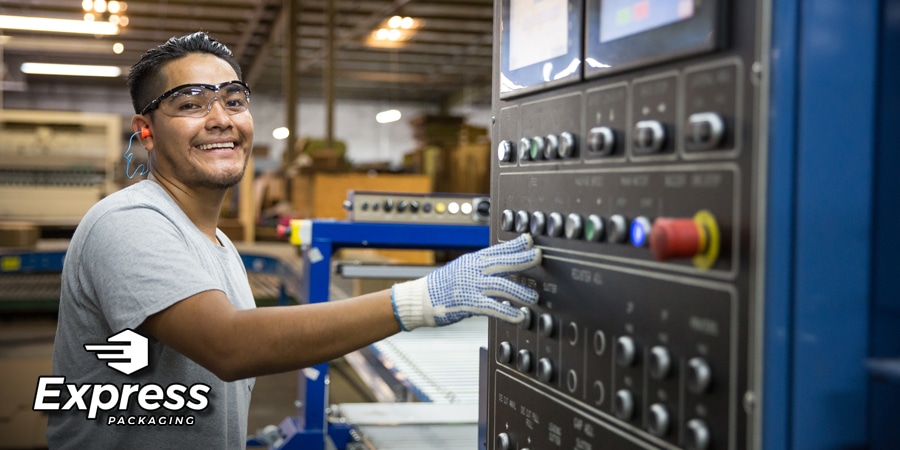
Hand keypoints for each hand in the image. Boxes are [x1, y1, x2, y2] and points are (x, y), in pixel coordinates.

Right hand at [391, 234, 541, 330]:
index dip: (515, 245)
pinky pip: (490, 307)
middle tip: (539, 257)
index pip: (497, 249)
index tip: (530, 240)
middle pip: (501, 262)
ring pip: (500, 285)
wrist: (419, 299)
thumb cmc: (442, 287)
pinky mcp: (466, 303)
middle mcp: (472, 270)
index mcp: (473, 261)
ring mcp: (469, 286)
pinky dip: (506, 311)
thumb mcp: (463, 270)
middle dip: (522, 259)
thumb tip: (505, 265)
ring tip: (533, 297)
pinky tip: (518, 316)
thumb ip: (483, 268)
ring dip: (519, 291)